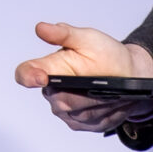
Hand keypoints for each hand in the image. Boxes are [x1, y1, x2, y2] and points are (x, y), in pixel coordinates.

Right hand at [17, 20, 152, 133]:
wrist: (127, 73)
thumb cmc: (104, 54)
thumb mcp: (87, 38)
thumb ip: (64, 34)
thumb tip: (41, 28)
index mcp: (48, 67)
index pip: (26, 74)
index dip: (29, 76)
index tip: (41, 77)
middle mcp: (52, 91)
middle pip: (59, 100)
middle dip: (80, 93)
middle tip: (101, 82)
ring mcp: (65, 110)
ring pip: (78, 113)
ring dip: (97, 103)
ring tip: (113, 91)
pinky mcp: (79, 123)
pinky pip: (90, 123)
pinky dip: (105, 113)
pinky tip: (114, 102)